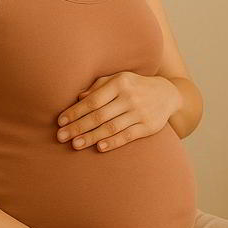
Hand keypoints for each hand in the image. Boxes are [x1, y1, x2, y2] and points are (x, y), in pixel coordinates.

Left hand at [55, 72, 182, 152]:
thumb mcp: (118, 79)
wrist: (167, 94)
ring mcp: (140, 113)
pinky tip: (99, 148)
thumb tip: (78, 98)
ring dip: (91, 137)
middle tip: (61, 137)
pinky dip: (112, 142)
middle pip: (99, 115)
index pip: (93, 100)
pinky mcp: (148, 127)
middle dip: (78, 127)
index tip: (60, 122)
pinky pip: (127, 136)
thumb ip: (98, 87)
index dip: (75, 112)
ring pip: (111, 128)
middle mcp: (129, 97)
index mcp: (119, 83)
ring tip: (75, 145)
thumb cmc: (134, 86)